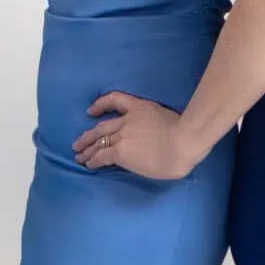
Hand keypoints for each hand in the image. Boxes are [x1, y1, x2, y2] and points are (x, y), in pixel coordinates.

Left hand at [73, 92, 197, 179]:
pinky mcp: (120, 152)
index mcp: (140, 108)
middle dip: (88, 136)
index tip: (91, 111)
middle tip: (78, 143)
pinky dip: (93, 160)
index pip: (115, 100)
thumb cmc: (186, 134)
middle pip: (102, 127)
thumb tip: (155, 138)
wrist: (183, 141)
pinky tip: (89, 164)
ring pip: (99, 141)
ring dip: (87, 149)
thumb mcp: (169, 119)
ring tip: (79, 155)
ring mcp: (123, 136)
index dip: (100, 104)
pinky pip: (102, 156)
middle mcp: (127, 120)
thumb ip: (157, 125)